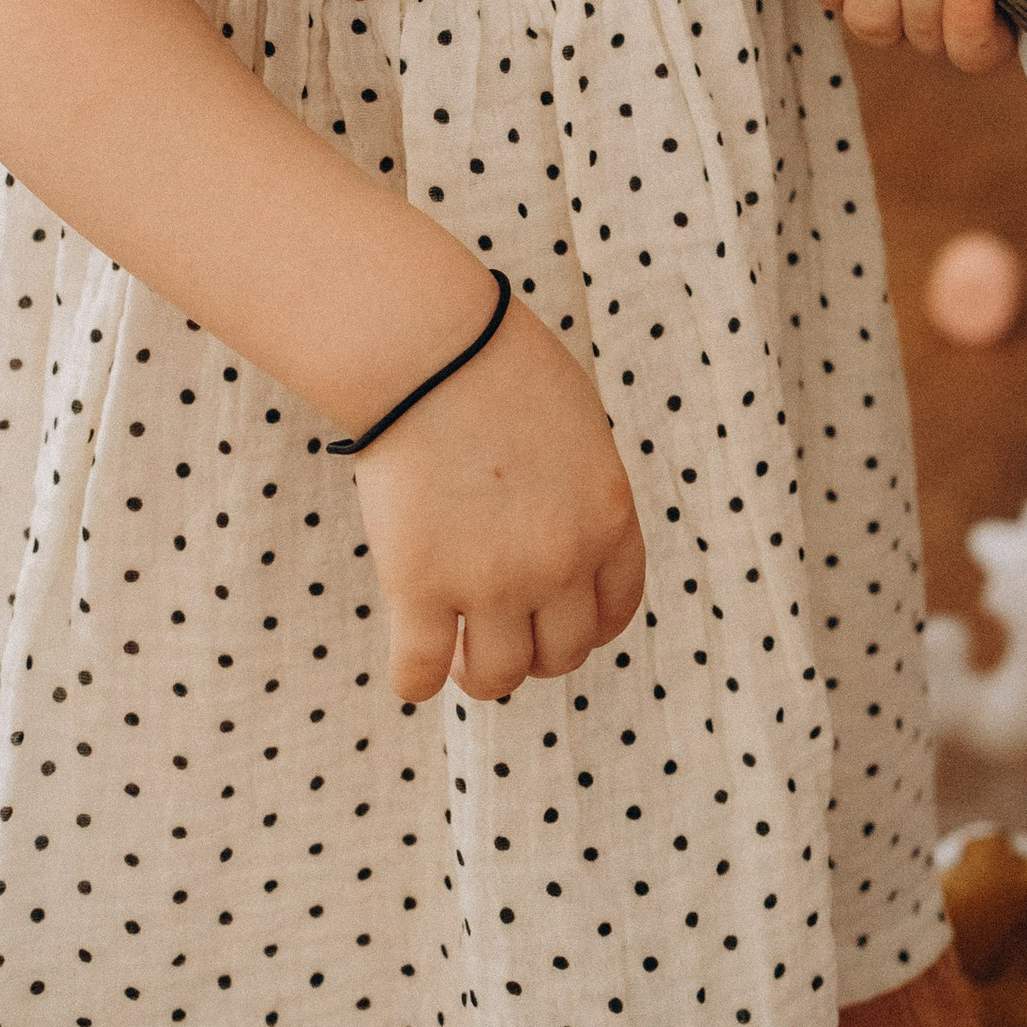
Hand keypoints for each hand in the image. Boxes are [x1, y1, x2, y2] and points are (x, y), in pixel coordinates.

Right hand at [349, 292, 646, 702]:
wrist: (434, 347)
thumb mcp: (578, 429)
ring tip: (455, 643)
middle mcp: (561, 560)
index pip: (615, 611)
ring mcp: (492, 580)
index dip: (582, 625)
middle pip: (561, 655)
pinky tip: (411, 654)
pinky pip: (418, 676)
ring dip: (477, 670)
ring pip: (497, 678)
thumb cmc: (500, 366)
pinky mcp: (421, 587)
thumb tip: (562, 537)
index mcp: (609, 517)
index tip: (551, 617)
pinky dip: (414, 677)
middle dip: (531, 649)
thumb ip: (580, 494)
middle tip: (496, 625)